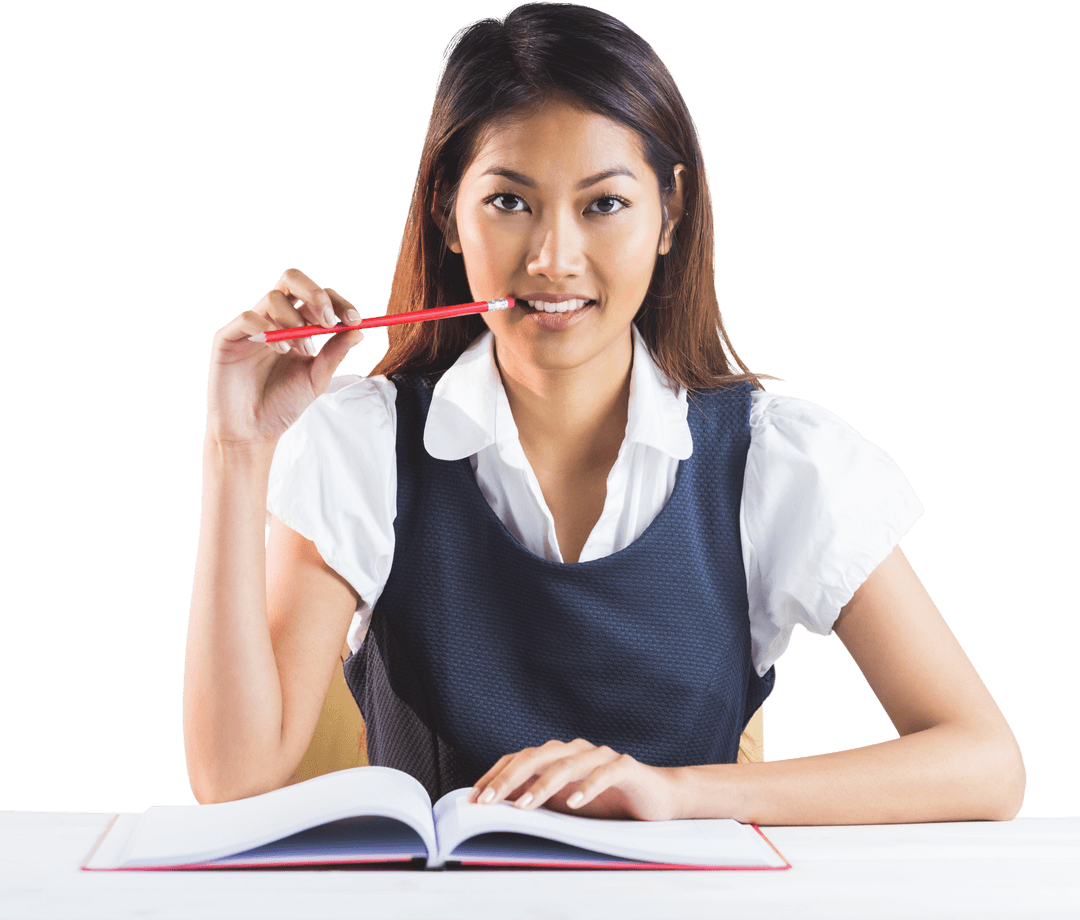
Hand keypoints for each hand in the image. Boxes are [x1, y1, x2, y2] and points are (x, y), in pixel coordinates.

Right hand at [205, 268, 365, 446]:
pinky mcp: (229, 337)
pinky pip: (248, 317)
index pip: (319, 298)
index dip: (338, 303)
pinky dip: (268, 329)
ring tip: (303, 349)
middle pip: (293, 280)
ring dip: (295, 320)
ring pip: (274, 297)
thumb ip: (335, 353)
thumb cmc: (284, 403)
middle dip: (315, 294)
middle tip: (328, 320)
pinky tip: (281, 349)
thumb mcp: (317, 378)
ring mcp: (252, 326)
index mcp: (298, 324)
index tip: (355, 320)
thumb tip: (359, 331)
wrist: (253, 430)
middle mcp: (275, 319)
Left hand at [467, 738, 679, 820]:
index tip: (474, 799)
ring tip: (524, 806)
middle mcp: (575, 749)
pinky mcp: (625, 766)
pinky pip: (604, 773)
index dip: (495, 776)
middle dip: (508, 780)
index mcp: (557, 756)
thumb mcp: (565, 805)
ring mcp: (600, 755)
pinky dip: (588, 787)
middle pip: (536, 757)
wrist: (657, 799)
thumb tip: (498, 810)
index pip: (519, 759)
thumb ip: (539, 800)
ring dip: (542, 786)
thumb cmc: (607, 802)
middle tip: (488, 802)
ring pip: (566, 764)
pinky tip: (575, 802)